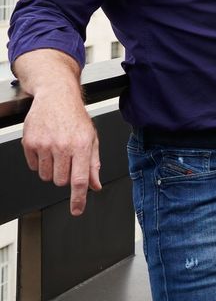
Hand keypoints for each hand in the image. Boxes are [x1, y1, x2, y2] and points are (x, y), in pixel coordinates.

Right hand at [22, 87, 101, 215]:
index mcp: (82, 145)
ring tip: (57, 151)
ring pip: (46, 176)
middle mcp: (63, 145)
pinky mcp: (29, 143)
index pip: (79, 179)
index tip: (77, 210)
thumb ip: (93, 164)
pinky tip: (46, 147)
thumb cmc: (75, 117)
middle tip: (67, 159)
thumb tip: (95, 185)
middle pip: (60, 181)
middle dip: (64, 175)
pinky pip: (34, 166)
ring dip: (52, 169)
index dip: (78, 198)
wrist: (56, 97)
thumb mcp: (91, 138)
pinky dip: (40, 161)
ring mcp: (44, 144)